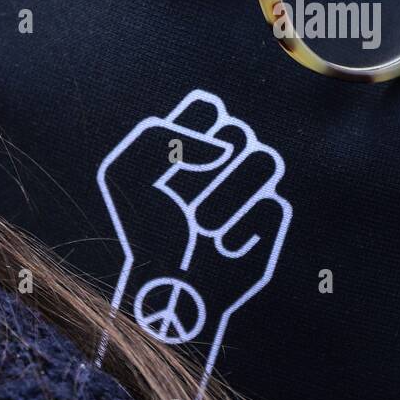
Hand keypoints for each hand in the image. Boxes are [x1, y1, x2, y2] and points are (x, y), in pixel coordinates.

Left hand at [96, 89, 291, 390]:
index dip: (190, 133)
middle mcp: (227, 158)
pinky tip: (223, 247)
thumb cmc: (145, 231)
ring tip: (202, 227)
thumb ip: (161, 139)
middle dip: (207, 171)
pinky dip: (243, 228)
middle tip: (183, 202)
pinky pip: (272, 205)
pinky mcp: (270, 219)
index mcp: (192, 139)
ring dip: (227, 198)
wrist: (166, 290)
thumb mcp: (127, 174)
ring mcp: (251, 188)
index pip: (208, 109)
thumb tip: (222, 150)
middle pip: (240, 133)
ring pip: (264, 162)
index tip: (168, 169)